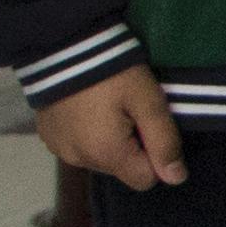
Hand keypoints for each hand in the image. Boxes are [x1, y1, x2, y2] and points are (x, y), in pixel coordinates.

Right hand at [33, 65, 187, 193]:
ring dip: (110, 141)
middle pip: (122, 169)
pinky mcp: (48, 136)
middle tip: (130, 111)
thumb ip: (164, 141)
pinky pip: (78, 147)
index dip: (156, 157)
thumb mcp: (148, 101)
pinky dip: (88, 134)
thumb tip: (177, 178)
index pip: (145, 180)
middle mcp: (79, 160)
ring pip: (100, 159)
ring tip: (108, 107)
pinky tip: (88, 108)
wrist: (62, 46)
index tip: (150, 126)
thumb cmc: (114, 73)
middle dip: (133, 147)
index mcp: (106, 154)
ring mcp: (59, 149)